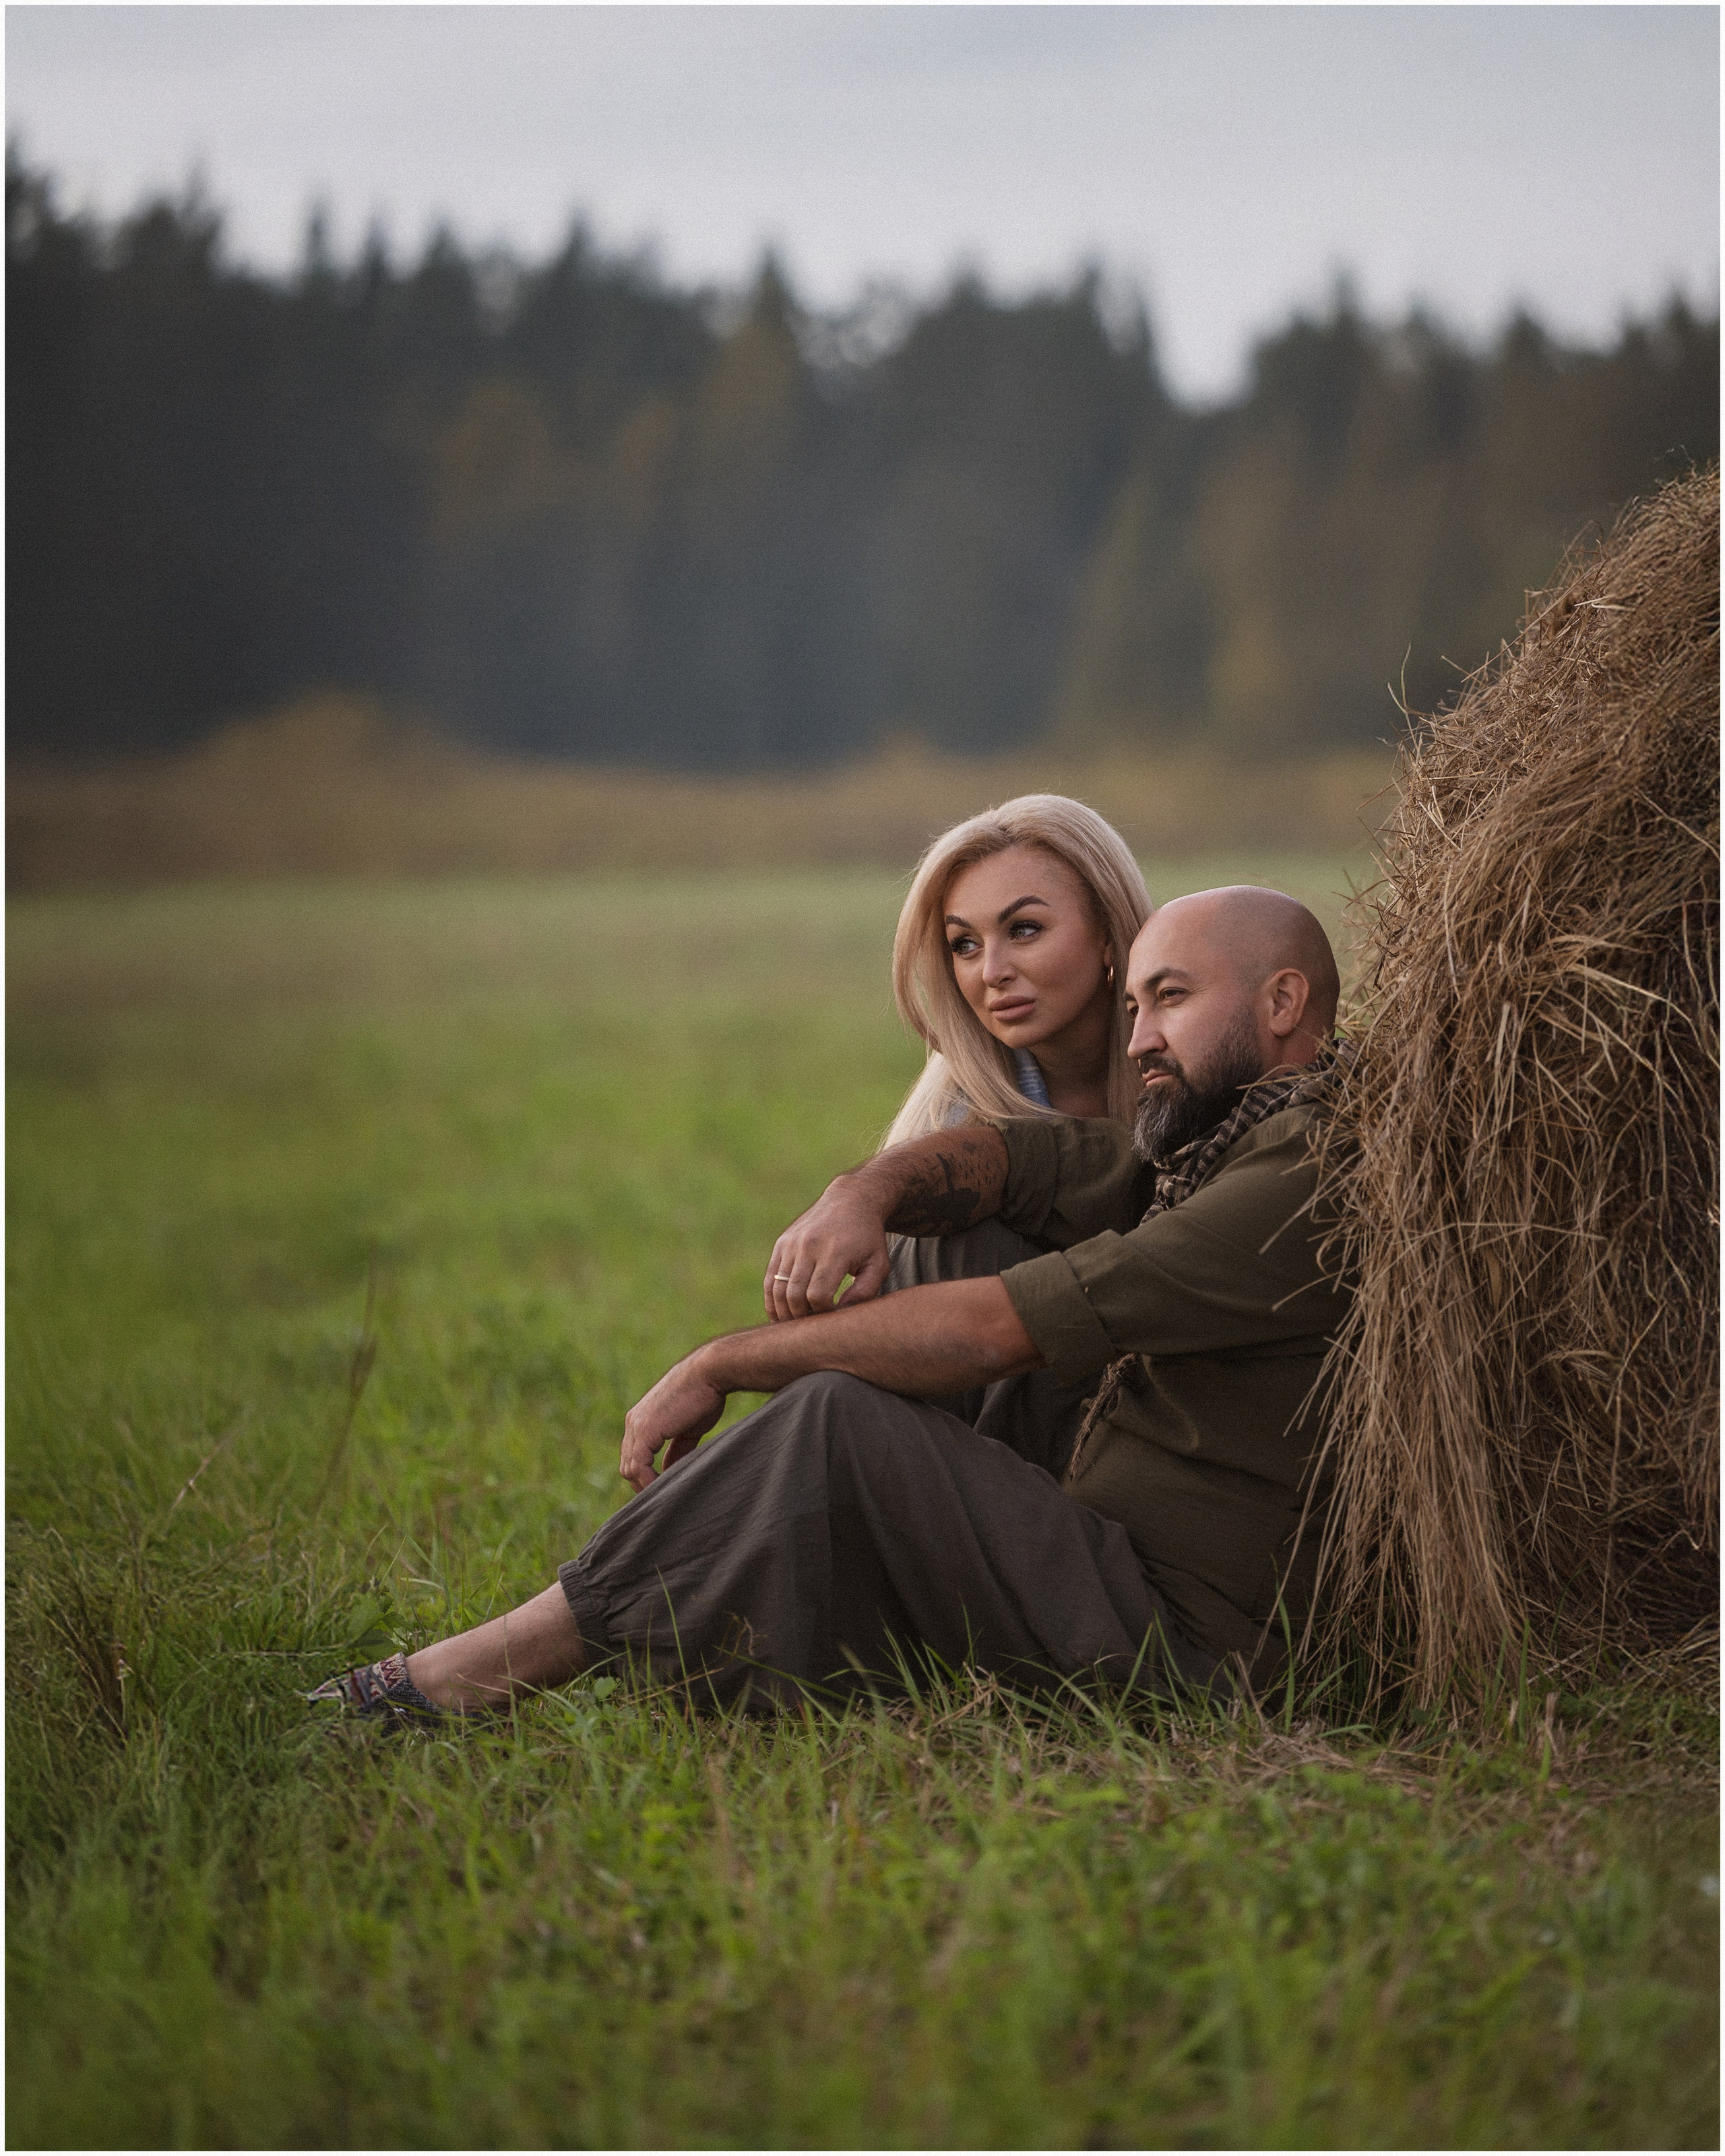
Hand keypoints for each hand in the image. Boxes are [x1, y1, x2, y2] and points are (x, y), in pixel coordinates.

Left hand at [619, 1352, 726, 1490]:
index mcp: (641, 1420)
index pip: (634, 1458)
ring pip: (629, 1469)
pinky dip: (649, 1481)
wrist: (709, 1374)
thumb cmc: (704, 1396)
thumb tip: (673, 1470)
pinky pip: (638, 1466)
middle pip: (627, 1466)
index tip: (664, 1489)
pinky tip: (666, 1487)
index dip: (646, 1476)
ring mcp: (637, 1426)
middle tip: (664, 1497)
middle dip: (643, 1484)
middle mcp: (633, 1422)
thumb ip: (678, 1449)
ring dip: (646, 1486)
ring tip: (667, 1496)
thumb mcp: (688, 1429)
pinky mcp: (645, 1430)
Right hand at [763, 1173, 891, 1320]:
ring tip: (796, 1325)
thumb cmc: (868, 1238)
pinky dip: (771, 1300)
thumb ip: (865, 1292)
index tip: (833, 1315)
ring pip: (778, 1289)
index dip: (823, 1314)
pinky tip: (779, 1315)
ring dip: (784, 1313)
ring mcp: (792, 1244)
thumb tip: (839, 1314)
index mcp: (835, 1252)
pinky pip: (770, 1278)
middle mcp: (809, 1246)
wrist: (850, 1200)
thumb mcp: (879, 1264)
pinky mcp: (782, 1243)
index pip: (818, 1295)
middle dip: (802, 1317)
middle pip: (794, 1295)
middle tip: (813, 1326)